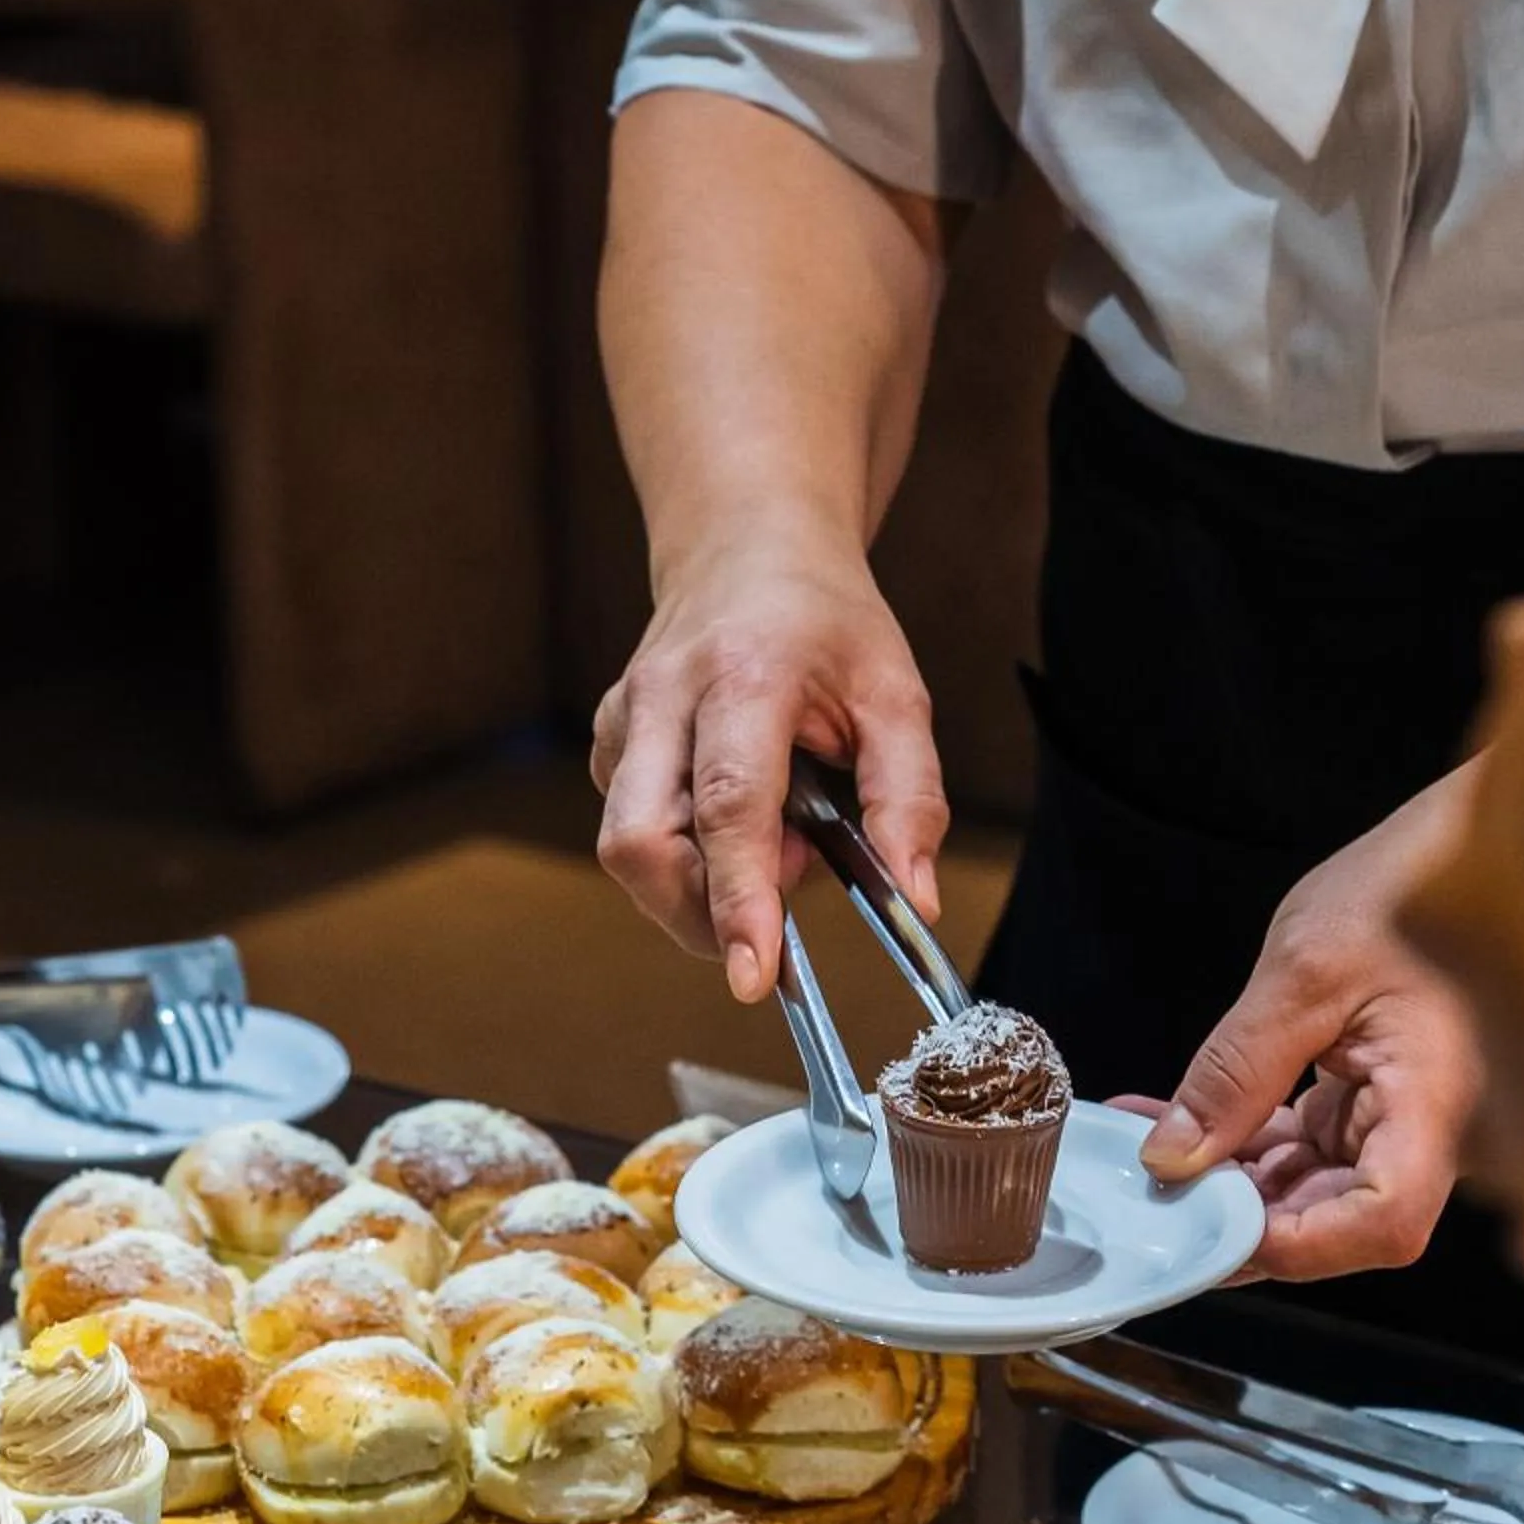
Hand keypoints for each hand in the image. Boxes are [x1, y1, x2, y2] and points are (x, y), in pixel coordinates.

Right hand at [593, 534, 947, 1003]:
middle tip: (774, 911)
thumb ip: (911, 799)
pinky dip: (685, 857)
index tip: (754, 976)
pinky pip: (632, 833)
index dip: (738, 899)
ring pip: (627, 849)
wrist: (747, 547)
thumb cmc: (826, 625)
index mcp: (746, 674)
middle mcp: (665, 696)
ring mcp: (622, 720)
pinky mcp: (607, 745)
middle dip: (697, 912)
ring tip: (769, 841)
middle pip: (641, 842)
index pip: (728, 805)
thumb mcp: (896, 695)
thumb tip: (915, 901)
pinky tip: (732, 818)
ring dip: (697, 887)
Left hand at [1130, 770, 1484, 1280]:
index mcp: (1438, 1098)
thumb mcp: (1305, 969)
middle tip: (1153, 1189)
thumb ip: (1236, 1072)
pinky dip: (1242, 1142)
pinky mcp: (1374, 1104)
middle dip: (1241, 1215)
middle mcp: (1433, 1130)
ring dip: (1228, 1179)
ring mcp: (1403, 1122)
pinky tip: (1174, 1118)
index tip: (1207, 1222)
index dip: (1297, 1243)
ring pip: (1314, 1191)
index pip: (1383, 1221)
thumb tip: (1173, 1157)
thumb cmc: (1412, 884)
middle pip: (1342, 1221)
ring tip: (1147, 1139)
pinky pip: (1307, 1148)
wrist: (1458, 844)